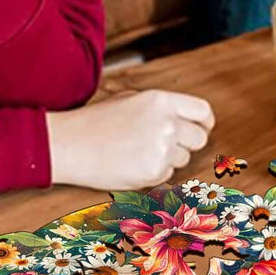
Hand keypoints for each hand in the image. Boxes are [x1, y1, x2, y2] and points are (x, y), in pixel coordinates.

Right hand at [47, 90, 215, 189]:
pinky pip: (167, 174)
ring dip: (168, 158)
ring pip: (183, 158)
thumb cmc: (96, 121)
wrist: (70, 144)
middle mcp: (167, 123)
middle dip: (187, 143)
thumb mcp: (131, 99)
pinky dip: (154, 172)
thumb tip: (187, 119)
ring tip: (138, 151)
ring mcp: (162, 149)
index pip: (202, 111)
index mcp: (162, 101)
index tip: (201, 129)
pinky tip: (132, 164)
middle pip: (199, 138)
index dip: (204, 123)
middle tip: (166, 145)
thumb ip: (162, 107)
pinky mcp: (154, 172)